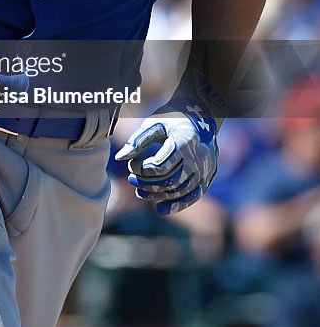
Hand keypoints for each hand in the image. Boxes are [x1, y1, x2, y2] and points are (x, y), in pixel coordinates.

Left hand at [115, 99, 217, 215]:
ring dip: (157, 195)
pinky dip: (177, 205)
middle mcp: (199, 157)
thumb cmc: (172, 118)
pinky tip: (160, 209)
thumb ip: (137, 140)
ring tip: (139, 192)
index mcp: (185, 140)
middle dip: (147, 183)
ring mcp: (205, 168)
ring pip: (180, 190)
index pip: (160, 165)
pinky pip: (193, 196)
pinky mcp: (208, 177)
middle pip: (170, 180)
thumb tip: (119, 157)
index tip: (130, 164)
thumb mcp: (154, 124)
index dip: (141, 169)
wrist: (201, 117)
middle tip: (131, 179)